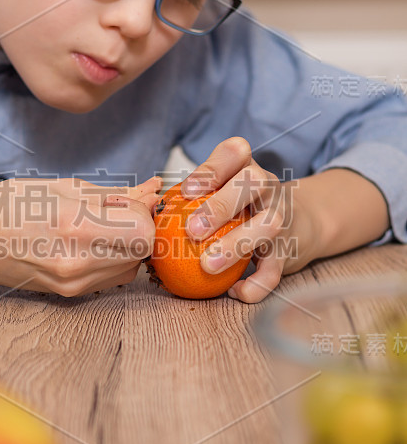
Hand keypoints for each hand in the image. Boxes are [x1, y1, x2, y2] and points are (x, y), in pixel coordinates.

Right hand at [0, 175, 163, 296]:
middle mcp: (78, 263)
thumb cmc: (11, 204)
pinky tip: (88, 243)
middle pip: (142, 250)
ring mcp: (75, 284)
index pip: (144, 230)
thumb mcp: (65, 187)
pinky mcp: (71, 294)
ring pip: (132, 266)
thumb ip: (115, 195)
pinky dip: (112, 259)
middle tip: (113, 211)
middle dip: (137, 227)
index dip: (142, 212)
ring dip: (126, 244)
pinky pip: (113, 277)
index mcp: (75, 227)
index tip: (125, 201)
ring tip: (96, 227)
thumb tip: (154, 193)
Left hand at [181, 137, 313, 302]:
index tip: (186, 191)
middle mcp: (268, 186)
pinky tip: (233, 291)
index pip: (235, 151)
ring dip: (236, 244)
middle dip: (222, 205)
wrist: (296, 224)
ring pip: (269, 225)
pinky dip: (255, 285)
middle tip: (192, 230)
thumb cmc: (241, 206)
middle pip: (254, 182)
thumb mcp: (223, 191)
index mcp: (246, 167)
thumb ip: (192, 198)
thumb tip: (147, 217)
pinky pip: (275, 270)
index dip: (211, 169)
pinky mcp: (290, 250)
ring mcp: (282, 216)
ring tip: (207, 265)